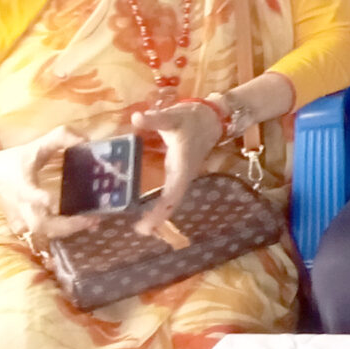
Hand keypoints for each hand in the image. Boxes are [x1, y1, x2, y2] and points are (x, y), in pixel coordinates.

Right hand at [0, 126, 108, 242]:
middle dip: (66, 225)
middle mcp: (20, 207)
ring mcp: (20, 219)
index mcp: (21, 187)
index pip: (28, 195)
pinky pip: (40, 233)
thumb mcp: (34, 147)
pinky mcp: (21, 226)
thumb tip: (85, 138)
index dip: (39, 198)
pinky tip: (78, 225)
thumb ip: (60, 138)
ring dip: (66, 230)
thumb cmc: (10, 163)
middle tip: (91, 220)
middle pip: (40, 224)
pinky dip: (58, 232)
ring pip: (42, 232)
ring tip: (91, 223)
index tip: (51, 200)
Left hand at [129, 100, 226, 235]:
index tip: (147, 224)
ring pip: (171, 201)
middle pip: (172, 203)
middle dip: (158, 218)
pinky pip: (169, 195)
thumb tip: (137, 117)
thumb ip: (155, 119)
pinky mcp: (178, 175)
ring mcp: (181, 176)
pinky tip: (145, 210)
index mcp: (181, 165)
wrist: (212, 118)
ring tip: (141, 227)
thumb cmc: (192, 119)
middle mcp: (182, 175)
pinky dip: (158, 205)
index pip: (172, 192)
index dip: (161, 209)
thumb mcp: (173, 117)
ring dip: (158, 214)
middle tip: (139, 231)